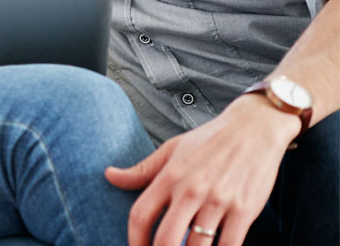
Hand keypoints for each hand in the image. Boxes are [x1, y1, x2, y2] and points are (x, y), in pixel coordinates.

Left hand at [105, 95, 298, 245]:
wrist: (254, 128)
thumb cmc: (209, 140)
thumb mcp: (170, 149)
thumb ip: (141, 170)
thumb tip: (109, 175)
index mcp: (169, 177)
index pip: (140, 215)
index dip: (134, 240)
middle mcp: (191, 191)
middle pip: (166, 238)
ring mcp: (218, 202)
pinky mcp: (245, 211)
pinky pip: (229, 245)